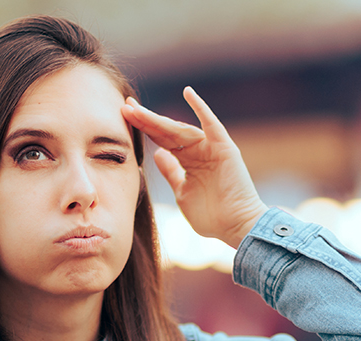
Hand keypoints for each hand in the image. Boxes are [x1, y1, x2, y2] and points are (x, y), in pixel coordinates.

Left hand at [122, 88, 267, 248]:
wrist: (237, 227)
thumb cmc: (212, 216)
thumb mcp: (182, 192)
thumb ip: (171, 172)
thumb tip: (157, 154)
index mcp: (188, 161)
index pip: (162, 140)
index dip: (144, 128)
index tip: (124, 117)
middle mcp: (198, 150)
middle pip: (167, 131)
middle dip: (146, 119)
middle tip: (126, 107)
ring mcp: (211, 147)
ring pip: (181, 128)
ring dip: (159, 118)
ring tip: (138, 110)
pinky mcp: (224, 147)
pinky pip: (211, 124)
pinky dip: (201, 108)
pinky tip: (188, 92)